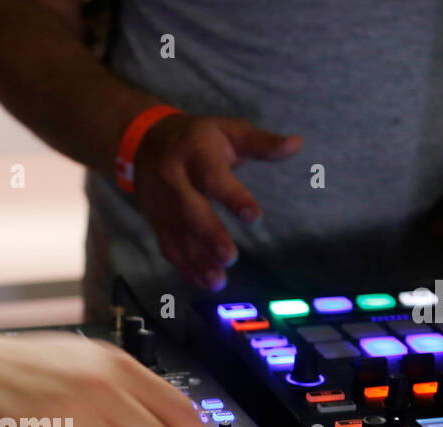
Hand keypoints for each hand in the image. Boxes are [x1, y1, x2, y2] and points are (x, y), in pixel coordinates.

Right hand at [133, 114, 300, 291]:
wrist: (146, 142)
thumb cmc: (198, 137)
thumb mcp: (228, 130)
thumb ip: (260, 142)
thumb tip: (296, 144)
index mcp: (195, 152)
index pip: (213, 177)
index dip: (233, 197)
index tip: (254, 218)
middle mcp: (173, 178)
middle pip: (189, 209)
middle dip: (209, 235)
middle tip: (230, 257)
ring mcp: (161, 202)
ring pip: (177, 234)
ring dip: (196, 260)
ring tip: (218, 281)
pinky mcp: (155, 220)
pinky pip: (168, 246)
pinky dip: (184, 266)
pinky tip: (203, 281)